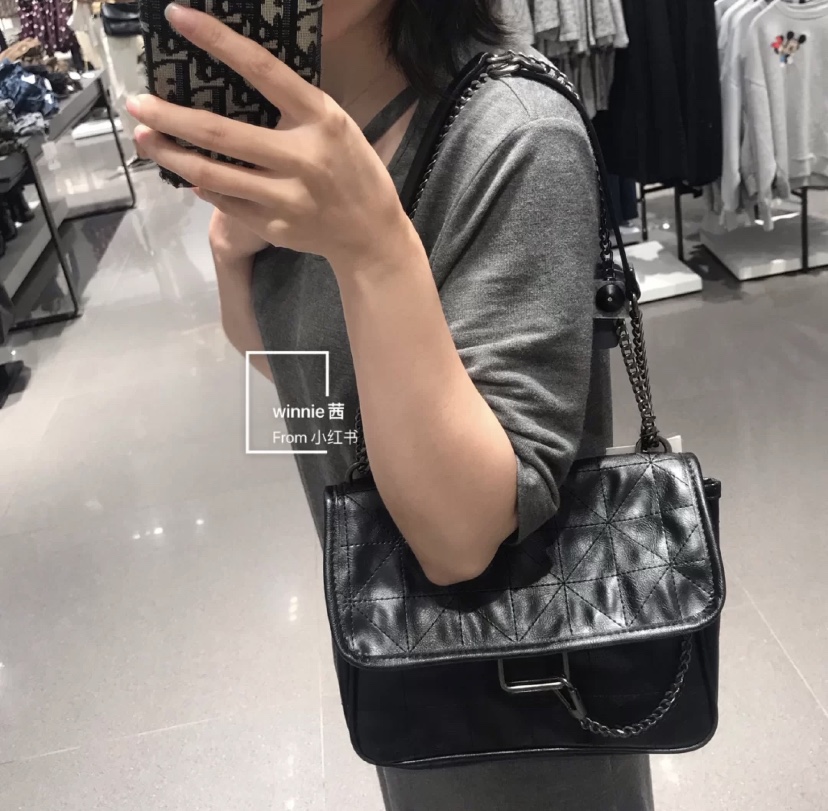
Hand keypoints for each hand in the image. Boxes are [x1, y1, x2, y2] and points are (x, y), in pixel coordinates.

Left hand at [126, 3, 408, 269]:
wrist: (371, 234)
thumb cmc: (353, 170)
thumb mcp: (334, 126)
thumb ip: (292, 109)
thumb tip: (229, 92)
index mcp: (321, 119)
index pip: (263, 70)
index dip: (218, 41)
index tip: (178, 17)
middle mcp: (303, 157)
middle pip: (221, 134)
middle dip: (169, 117)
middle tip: (135, 104)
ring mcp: (286, 197)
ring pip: (212, 174)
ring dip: (170, 155)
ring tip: (144, 139)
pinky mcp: (274, 227)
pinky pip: (225, 202)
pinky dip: (202, 186)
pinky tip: (188, 174)